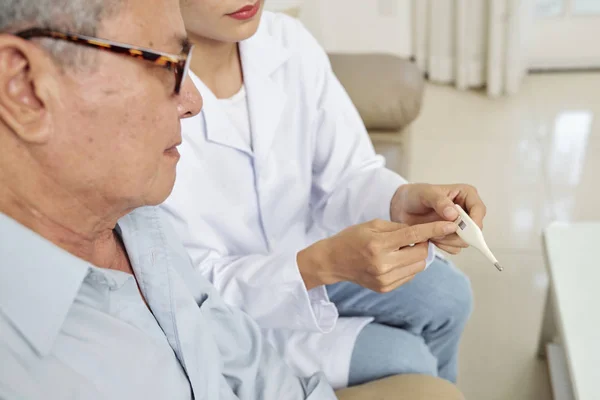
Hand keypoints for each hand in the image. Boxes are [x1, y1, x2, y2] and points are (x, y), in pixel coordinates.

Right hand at [297, 219, 457, 292]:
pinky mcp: (386, 288)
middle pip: (420, 253)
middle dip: (423, 244)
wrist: (333, 261)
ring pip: (418, 266)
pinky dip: (409, 266)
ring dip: (417, 255)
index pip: (413, 236)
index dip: (434, 229)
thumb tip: (422, 233)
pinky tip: (396, 260)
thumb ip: (399, 228)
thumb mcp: (373, 224)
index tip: (451, 225)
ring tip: (402, 249)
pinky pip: (409, 276)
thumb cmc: (352, 238)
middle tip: (414, 238)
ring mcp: (384, 279)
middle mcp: (383, 264)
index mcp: (378, 244)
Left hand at [390, 183, 486, 253]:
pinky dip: (443, 245)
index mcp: (466, 195)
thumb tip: (453, 214)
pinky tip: (432, 236)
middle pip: (475, 230)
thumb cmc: (416, 195)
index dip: (474, 222)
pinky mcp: (453, 237)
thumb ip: (440, 202)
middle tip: (438, 230)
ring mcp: (461, 226)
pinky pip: (455, 248)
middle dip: (457, 233)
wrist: (403, 207)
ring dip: (447, 240)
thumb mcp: (426, 194)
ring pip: (464, 241)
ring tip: (431, 230)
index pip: (479, 210)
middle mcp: (468, 211)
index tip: (461, 229)